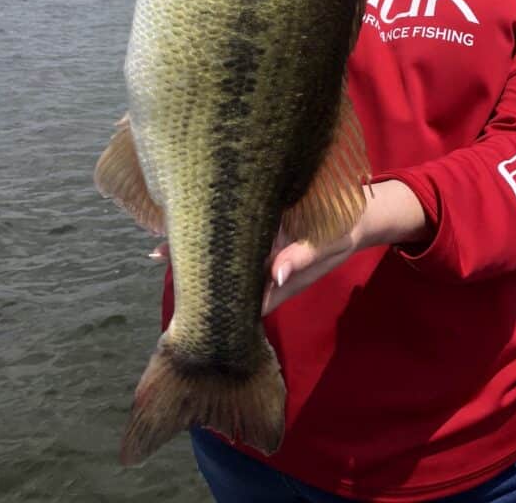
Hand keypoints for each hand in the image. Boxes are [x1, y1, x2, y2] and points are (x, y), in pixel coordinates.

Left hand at [147, 180, 430, 317]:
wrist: (358, 213)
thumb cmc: (343, 232)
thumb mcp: (328, 244)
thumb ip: (303, 259)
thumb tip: (277, 275)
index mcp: (273, 279)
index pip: (234, 301)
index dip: (207, 303)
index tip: (181, 299)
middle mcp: (260, 268)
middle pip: (218, 278)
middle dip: (189, 273)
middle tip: (156, 258)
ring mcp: (258, 250)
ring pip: (221, 256)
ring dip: (195, 251)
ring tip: (158, 246)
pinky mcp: (259, 229)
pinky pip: (230, 232)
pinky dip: (209, 229)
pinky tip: (185, 216)